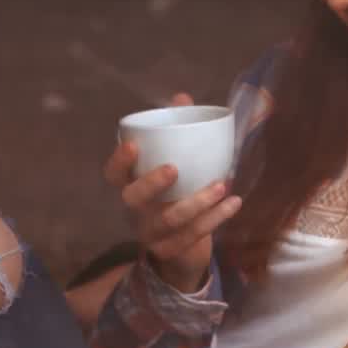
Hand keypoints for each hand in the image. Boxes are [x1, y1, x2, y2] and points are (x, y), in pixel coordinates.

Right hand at [103, 92, 241, 292]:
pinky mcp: (170, 251)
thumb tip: (182, 97)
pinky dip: (215, 219)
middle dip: (151, 183)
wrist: (185, 250)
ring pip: (169, 219)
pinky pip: (192, 236)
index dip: (118, 161)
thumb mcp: (176, 166)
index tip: (133, 145)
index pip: (113, 175)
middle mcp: (136, 211)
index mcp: (132, 186)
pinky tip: (234, 203)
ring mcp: (151, 234)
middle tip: (174, 168)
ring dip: (198, 201)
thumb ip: (177, 133)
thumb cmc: (177, 197)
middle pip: (132, 198)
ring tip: (223, 185)